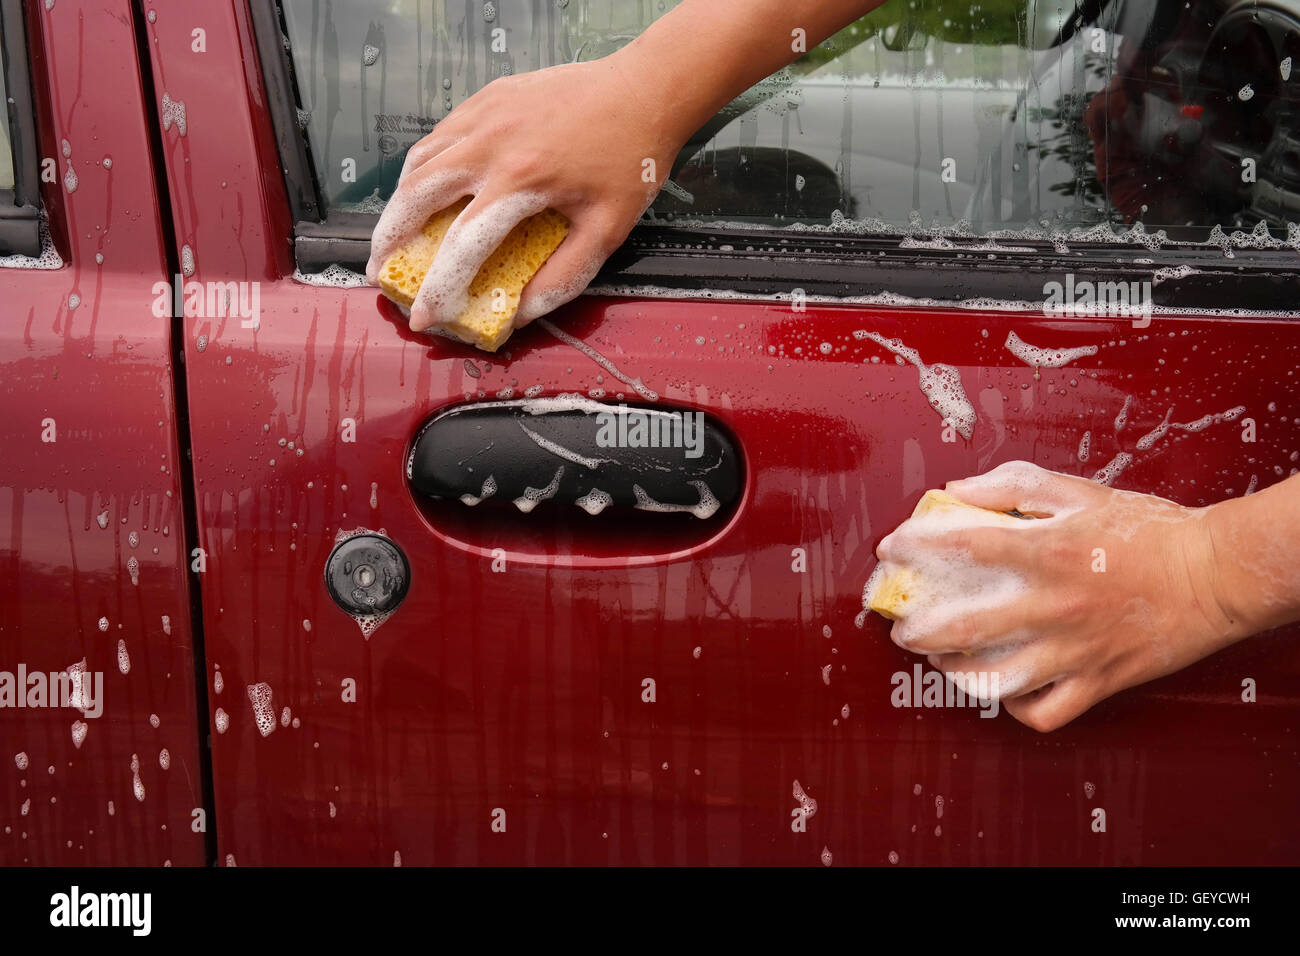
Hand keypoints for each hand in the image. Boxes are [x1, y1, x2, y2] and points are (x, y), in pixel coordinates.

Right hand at [366, 53, 685, 332]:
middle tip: (383, 270)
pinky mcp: (488, 97)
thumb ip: (563, 277)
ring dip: (400, 201)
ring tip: (396, 234)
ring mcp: (486, 115)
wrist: (645, 90)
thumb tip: (521, 312)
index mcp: (521, 181)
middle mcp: (492, 144)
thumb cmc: (632, 159)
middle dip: (391, 239)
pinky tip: (427, 187)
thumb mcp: (607, 230)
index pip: (461, 247)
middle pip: (417, 196)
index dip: (438, 288)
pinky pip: (441, 135)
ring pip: (420, 161)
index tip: (425, 316)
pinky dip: (423, 165)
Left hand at [873, 460, 1244, 730]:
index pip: (964, 547)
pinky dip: (1017, 707)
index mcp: (1049, 552)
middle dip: (918, 630)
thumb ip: (1011, 486)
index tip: (892, 549)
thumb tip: (957, 490)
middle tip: (902, 627)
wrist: (1214, 574)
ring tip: (940, 661)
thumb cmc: (1148, 530)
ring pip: (997, 680)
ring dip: (955, 673)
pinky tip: (1003, 689)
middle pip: (965, 627)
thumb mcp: (1077, 491)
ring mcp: (1076, 649)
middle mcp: (1055, 605)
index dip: (918, 546)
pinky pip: (1045, 712)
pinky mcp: (1099, 681)